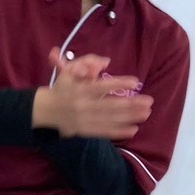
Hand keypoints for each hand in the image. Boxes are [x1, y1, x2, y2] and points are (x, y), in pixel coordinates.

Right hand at [33, 47, 151, 140]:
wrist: (46, 110)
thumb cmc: (62, 87)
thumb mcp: (69, 71)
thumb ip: (86, 63)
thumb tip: (105, 62)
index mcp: (78, 90)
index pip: (101, 87)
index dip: (118, 84)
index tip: (135, 81)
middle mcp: (82, 106)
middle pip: (109, 106)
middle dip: (130, 104)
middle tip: (148, 101)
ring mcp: (84, 120)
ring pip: (110, 120)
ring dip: (130, 117)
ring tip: (146, 113)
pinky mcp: (85, 130)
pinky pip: (104, 132)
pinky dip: (119, 132)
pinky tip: (134, 129)